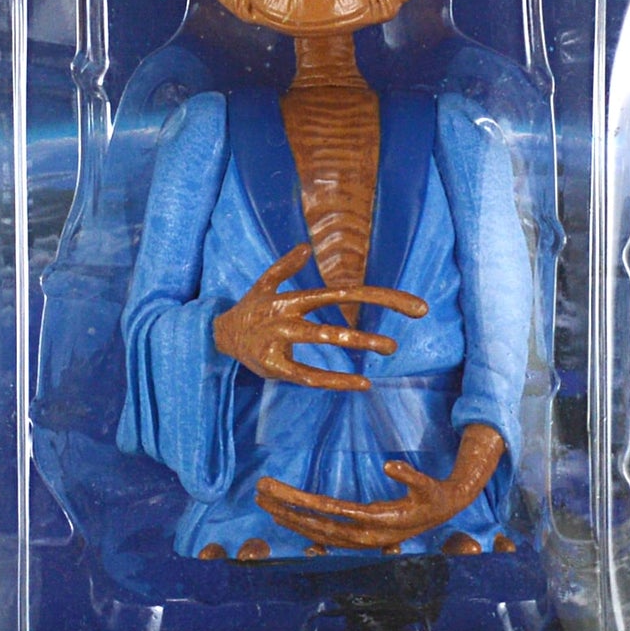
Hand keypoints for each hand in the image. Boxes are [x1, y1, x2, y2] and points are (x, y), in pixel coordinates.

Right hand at [212, 243, 427, 389]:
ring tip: (390, 347)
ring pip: (323, 342)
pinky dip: (335, 381)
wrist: (217, 335)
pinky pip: (309, 376)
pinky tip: (361, 383)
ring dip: (358, 344)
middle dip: (369, 329)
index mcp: (293, 298)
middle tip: (403, 332)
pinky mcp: (275, 366)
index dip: (379, 296)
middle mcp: (289, 317)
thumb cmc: (249, 308)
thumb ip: (285, 266)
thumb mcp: (264, 283)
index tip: (411, 304)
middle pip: (334, 321)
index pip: (342, 293)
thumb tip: (306, 247)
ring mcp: (281, 341)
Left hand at [255, 425, 506, 548]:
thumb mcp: (427, 484)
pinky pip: (325, 538)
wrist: (444, 512)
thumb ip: (410, 475)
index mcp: (377, 521)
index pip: (330, 512)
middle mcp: (363, 535)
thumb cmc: (433, 494)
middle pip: (316, 524)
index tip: (278, 491)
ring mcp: (360, 539)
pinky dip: (302, 529)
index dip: (302, 502)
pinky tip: (284, 520)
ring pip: (316, 533)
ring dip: (289, 518)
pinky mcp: (359, 538)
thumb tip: (389, 465)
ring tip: (264, 502)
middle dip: (286, 508)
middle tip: (260, 492)